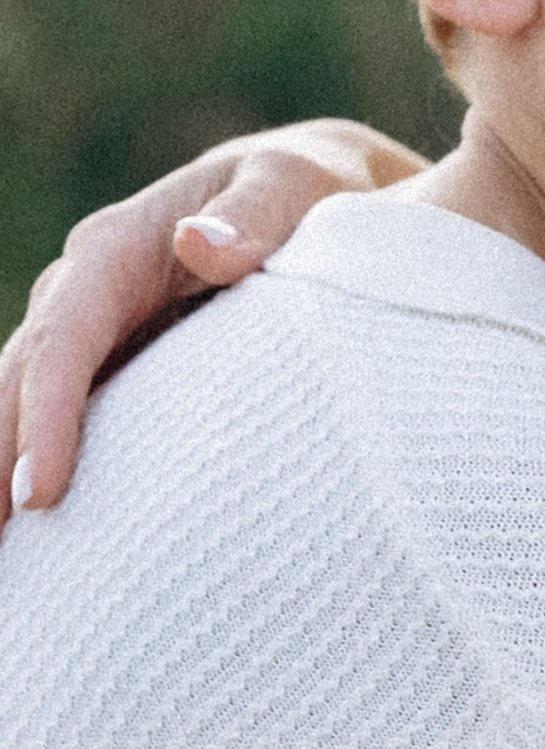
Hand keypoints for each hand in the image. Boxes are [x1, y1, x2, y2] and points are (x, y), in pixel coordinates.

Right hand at [0, 123, 423, 522]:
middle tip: (2, 548)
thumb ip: (258, 212)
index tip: (41, 495)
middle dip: (0, 462)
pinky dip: (40, 471)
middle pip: (20, 383)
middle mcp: (84, 293)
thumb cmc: (307, 187)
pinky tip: (39, 546)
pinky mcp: (112, 371)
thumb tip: (199, 243)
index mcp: (116, 248)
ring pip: (25, 409)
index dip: (46, 414)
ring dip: (6, 476)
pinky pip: (64, 424)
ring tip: (8, 565)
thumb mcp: (296, 182)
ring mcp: (92, 337)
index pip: (64, 337)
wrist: (310, 193)